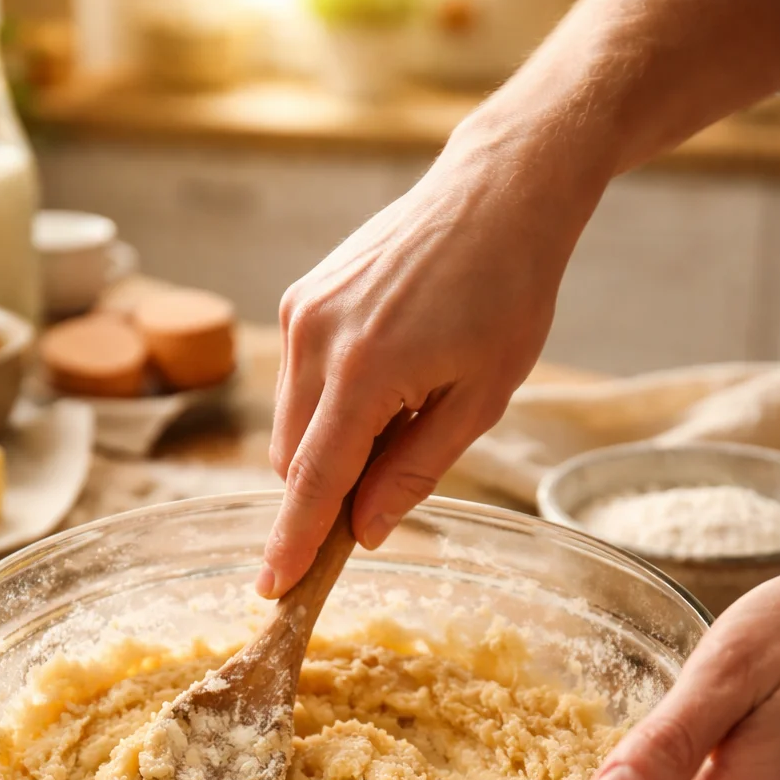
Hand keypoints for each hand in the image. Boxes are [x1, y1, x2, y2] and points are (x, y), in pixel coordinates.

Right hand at [257, 112, 600, 597]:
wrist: (497, 190)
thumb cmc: (507, 292)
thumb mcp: (480, 399)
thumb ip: (413, 472)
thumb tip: (363, 532)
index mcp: (364, 371)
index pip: (313, 482)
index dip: (293, 542)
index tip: (272, 589)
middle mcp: (315, 340)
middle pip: (293, 461)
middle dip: (325, 493)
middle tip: (386, 486)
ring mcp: (300, 313)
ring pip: (291, 424)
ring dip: (330, 447)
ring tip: (405, 408)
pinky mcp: (300, 297)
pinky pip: (298, 382)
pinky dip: (329, 404)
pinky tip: (388, 374)